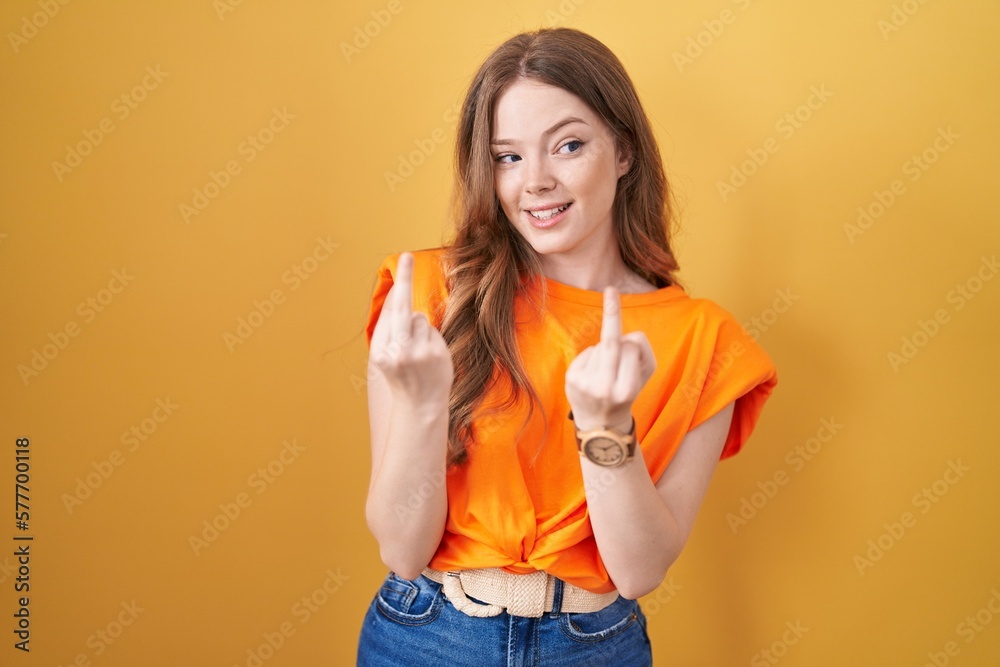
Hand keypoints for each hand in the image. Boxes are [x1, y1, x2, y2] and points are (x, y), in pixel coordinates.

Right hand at [369, 253, 453, 406]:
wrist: (420, 406)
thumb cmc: (401, 377)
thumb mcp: (385, 356)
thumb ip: (389, 327)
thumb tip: (395, 294)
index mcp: (381, 350)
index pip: (389, 310)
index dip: (399, 284)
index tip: (404, 258)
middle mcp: (398, 350)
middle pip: (403, 307)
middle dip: (405, 280)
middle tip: (408, 256)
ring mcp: (419, 352)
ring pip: (420, 319)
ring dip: (419, 328)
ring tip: (418, 352)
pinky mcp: (437, 354)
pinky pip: (433, 331)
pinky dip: (431, 339)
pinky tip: (428, 357)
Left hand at [565, 287, 655, 430]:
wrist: (601, 424)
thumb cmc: (626, 392)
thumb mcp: (644, 377)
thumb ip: (643, 353)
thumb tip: (625, 336)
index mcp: (627, 389)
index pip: (630, 346)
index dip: (633, 341)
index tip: (615, 298)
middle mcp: (604, 388)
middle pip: (612, 341)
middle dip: (612, 313)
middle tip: (611, 290)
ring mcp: (585, 384)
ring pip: (599, 346)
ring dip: (606, 351)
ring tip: (606, 372)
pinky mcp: (571, 379)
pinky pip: (587, 352)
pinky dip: (592, 357)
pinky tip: (592, 374)